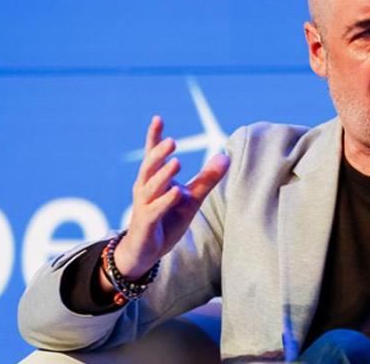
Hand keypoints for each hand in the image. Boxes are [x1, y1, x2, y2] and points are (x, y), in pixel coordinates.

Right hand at [111, 116, 229, 280]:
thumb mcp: (190, 199)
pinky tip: (177, 192)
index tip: (158, 118)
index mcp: (153, 179)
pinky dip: (165, 200)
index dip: (154, 136)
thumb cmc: (166, 220)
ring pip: (151, 186)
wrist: (145, 251)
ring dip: (163, 174)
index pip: (152, 154)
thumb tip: (225, 157)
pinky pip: (155, 209)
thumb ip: (206, 179)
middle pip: (150, 166)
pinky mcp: (147, 222)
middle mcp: (145, 188)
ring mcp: (144, 205)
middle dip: (159, 153)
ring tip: (177, 161)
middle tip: (172, 141)